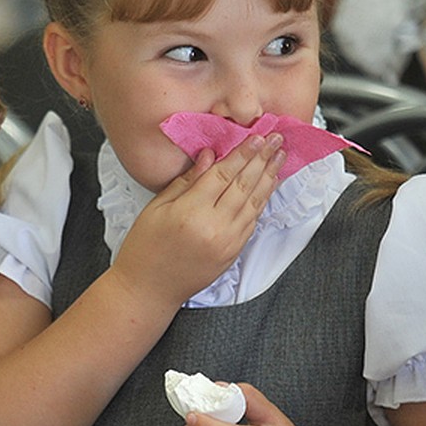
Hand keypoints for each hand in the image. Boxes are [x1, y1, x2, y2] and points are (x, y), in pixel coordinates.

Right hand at [111, 134, 284, 309]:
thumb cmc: (145, 248)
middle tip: (276, 140)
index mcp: (191, 212)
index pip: (223, 175)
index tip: (256, 136)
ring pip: (254, 203)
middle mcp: (214, 228)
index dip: (242, 153)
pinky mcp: (233, 253)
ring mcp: (227, 243)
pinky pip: (252, 221)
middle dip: (261, 159)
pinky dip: (262, 201)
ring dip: (269, 178)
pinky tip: (268, 186)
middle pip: (244, 185)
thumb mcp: (156, 208)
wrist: (149, 289)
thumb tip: (209, 156)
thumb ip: (186, 181)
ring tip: (279, 158)